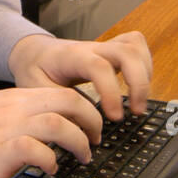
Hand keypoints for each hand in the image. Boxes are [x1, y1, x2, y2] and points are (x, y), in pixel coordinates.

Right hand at [0, 86, 103, 177]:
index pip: (62, 92)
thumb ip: (14, 118)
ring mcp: (7, 128)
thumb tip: (40, 132)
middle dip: (92, 121)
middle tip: (97, 140)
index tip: (93, 126)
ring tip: (83, 157)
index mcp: (14, 99)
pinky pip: (35, 150)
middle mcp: (14, 109)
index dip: (86, 108)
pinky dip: (51, 161)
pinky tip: (50, 170)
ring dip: (79, 142)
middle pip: (69, 101)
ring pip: (58, 123)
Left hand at [7, 31, 151, 120]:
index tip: (115, 117)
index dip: (111, 92)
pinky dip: (145, 65)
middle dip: (139, 83)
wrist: (33, 51)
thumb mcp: (34, 89)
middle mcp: (91, 48)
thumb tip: (79, 131)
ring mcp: (104, 46)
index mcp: (71, 57)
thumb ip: (56, 107)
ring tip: (138, 104)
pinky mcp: (112, 49)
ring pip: (135, 47)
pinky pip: (136, 46)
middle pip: (127, 51)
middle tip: (136, 112)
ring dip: (145, 75)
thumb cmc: (34, 70)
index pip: (99, 66)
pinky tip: (138, 86)